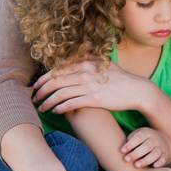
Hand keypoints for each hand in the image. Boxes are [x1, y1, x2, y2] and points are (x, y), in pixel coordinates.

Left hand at [33, 60, 153, 115]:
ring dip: (48, 102)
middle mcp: (86, 72)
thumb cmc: (120, 78)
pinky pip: (71, 103)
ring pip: (60, 94)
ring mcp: (90, 86)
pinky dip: (60, 108)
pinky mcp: (94, 99)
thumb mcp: (104, 64)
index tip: (36, 86)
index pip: (58, 69)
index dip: (43, 78)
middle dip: (41, 91)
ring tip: (42, 108)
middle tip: (34, 98)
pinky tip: (56, 111)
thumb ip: (89, 61)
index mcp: (86, 63)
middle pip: (55, 81)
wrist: (137, 90)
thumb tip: (74, 60)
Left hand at [121, 127, 170, 167]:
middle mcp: (154, 140)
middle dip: (136, 153)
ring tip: (137, 165)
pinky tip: (154, 166)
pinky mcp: (165, 156)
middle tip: (126, 159)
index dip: (130, 144)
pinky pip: (163, 159)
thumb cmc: (143, 140)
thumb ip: (129, 141)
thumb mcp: (137, 136)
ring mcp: (161, 147)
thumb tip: (113, 146)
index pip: (138, 137)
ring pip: (154, 153)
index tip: (122, 150)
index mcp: (146, 133)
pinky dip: (160, 162)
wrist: (163, 141)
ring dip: (146, 159)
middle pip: (146, 146)